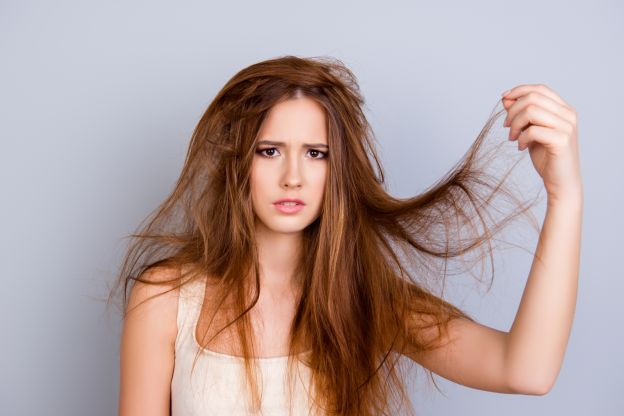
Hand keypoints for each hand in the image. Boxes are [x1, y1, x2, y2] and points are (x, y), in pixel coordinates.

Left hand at [501, 84, 581, 202]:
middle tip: (506, 126)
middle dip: (513, 110)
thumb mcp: (530, 131)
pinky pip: (533, 130)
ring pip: (531, 111)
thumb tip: (506, 98)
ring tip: (512, 138)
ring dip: (515, 124)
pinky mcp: (562, 140)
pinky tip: (520, 147)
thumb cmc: (546, 156)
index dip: (519, 90)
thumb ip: (522, 115)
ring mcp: (567, 127)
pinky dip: (521, 137)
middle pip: (533, 98)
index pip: (540, 89)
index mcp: (563, 109)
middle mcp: (568, 114)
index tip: (504, 99)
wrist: (561, 182)